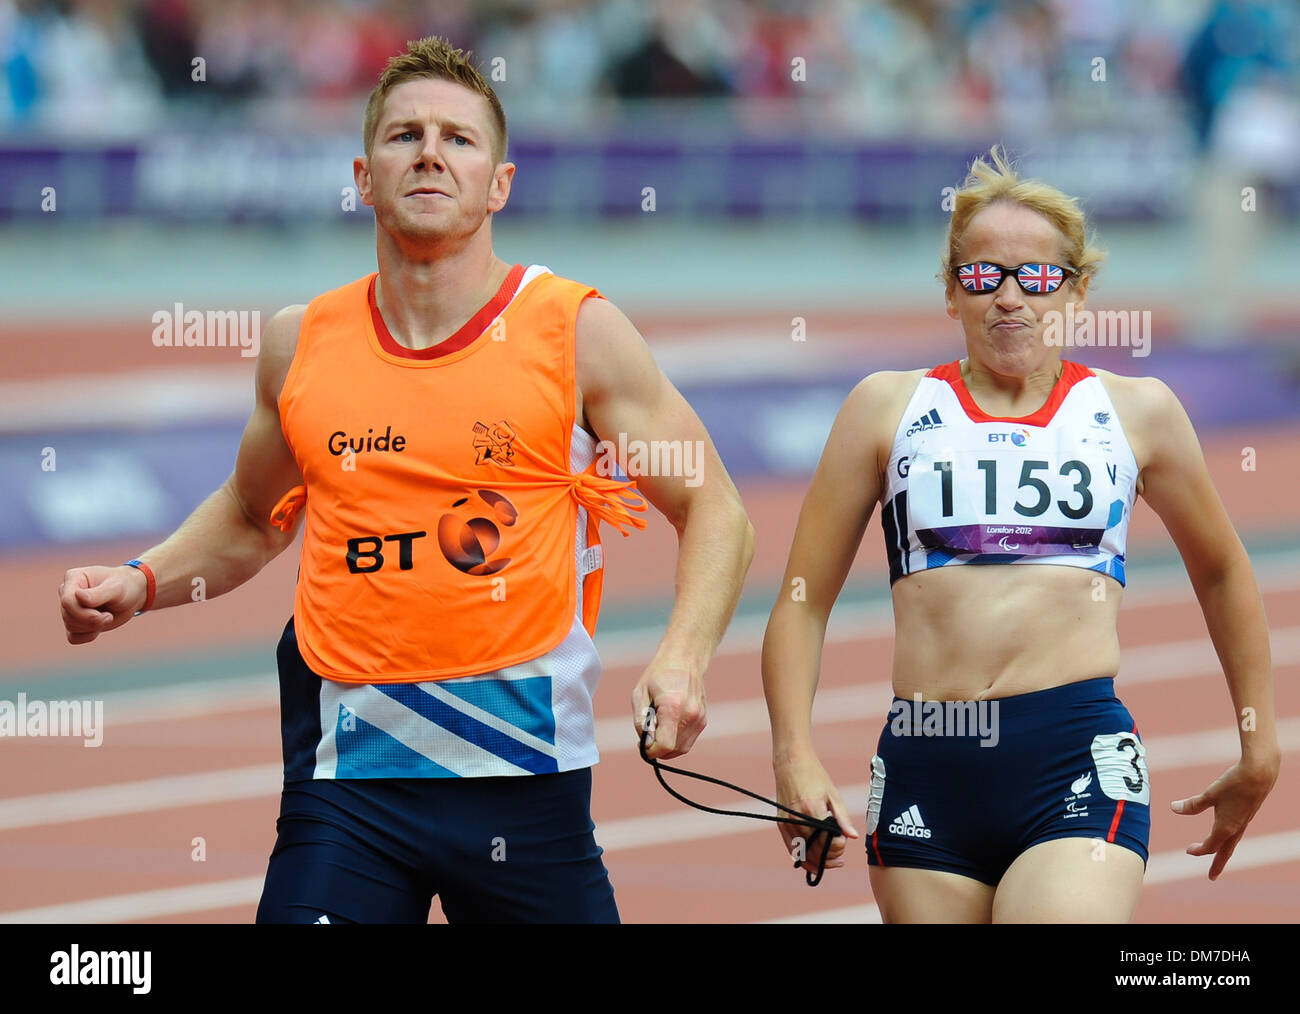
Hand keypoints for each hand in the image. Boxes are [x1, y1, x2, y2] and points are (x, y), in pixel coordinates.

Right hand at [58, 566, 147, 643]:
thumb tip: (78, 596)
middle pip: (68, 615)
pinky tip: (100, 626)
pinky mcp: (75, 622)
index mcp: (74, 577)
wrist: (132, 594)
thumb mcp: (116, 588)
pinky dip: (87, 636)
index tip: (107, 615)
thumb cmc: (124, 586)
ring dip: (92, 627)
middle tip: (109, 616)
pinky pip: (73, 637)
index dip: (84, 613)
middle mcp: (67, 592)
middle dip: (91, 621)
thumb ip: (98, 594)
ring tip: (108, 616)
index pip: (67, 601)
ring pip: (70, 626)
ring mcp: (69, 607)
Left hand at [631, 664, 705, 759]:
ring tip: (657, 730)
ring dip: (668, 747)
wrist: (684, 658)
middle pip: (673, 750)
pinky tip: (668, 726)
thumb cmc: (658, 674)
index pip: (664, 745)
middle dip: (658, 749)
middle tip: (648, 737)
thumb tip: (645, 743)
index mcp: (673, 707)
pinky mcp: (703, 719)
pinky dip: (677, 741)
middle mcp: (690, 715)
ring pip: (682, 748)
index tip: (643, 746)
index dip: (651, 751)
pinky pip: (688, 740)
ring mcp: (699, 718)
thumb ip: (641, 721)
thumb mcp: (640, 694)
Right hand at [774, 752, 859, 874]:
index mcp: (812, 810)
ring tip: (831, 861)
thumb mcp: (833, 794)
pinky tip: (814, 864)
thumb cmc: (815, 776)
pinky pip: (791, 848)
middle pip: (816, 850)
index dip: (839, 846)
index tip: (845, 841)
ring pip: (804, 853)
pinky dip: (803, 859)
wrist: (791, 763)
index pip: (828, 841)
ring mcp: (786, 822)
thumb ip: (842, 818)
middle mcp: (797, 819)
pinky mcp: (781, 824)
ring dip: (818, 860)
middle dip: (830, 856)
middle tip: (841, 854)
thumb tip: (854, 837)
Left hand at [1172, 754, 1279, 879]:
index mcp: (1226, 827)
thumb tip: (1173, 809)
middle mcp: (1236, 828)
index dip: (1198, 850)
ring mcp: (1244, 822)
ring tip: (1218, 856)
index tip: (1188, 851)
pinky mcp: (1248, 814)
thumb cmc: (1234, 783)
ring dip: (1223, 850)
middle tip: (1212, 876)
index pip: (1210, 846)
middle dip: (1217, 864)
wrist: (1260, 774)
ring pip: (1232, 841)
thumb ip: (1192, 805)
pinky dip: (1229, 838)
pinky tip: (1228, 832)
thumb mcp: (1209, 794)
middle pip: (1225, 851)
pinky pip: (1237, 832)